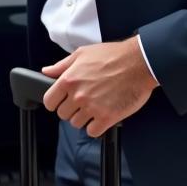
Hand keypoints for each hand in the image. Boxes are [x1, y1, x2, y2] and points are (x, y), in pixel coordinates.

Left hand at [42, 38, 158, 136]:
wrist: (139, 63)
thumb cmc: (113, 55)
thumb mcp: (82, 54)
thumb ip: (62, 65)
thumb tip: (47, 71)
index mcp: (68, 80)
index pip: (49, 101)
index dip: (55, 102)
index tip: (61, 101)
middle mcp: (78, 95)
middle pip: (63, 114)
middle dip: (71, 109)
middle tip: (83, 102)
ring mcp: (92, 107)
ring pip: (77, 124)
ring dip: (84, 118)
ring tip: (95, 107)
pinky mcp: (107, 117)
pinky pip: (92, 132)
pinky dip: (96, 127)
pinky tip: (102, 116)